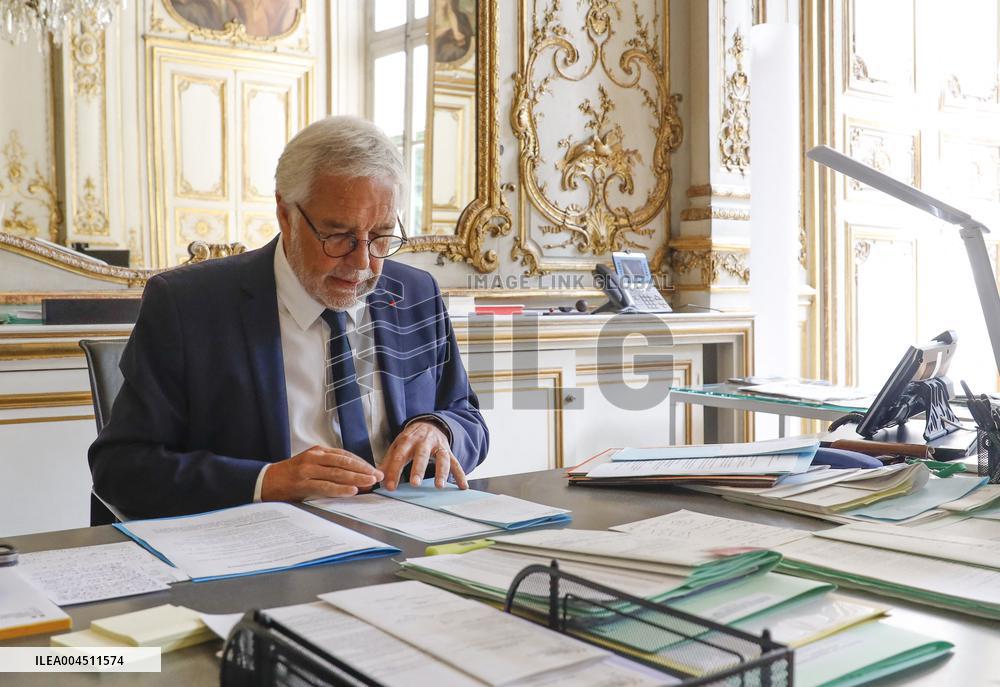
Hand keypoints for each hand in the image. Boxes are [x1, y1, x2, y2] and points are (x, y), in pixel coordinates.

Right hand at [261, 446, 382, 500]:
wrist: (265, 481)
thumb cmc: (291, 475)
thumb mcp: (310, 466)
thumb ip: (329, 469)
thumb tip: (355, 478)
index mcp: (317, 452)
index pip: (345, 455)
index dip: (361, 463)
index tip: (374, 469)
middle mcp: (314, 458)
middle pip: (344, 462)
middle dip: (363, 470)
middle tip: (378, 476)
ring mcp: (307, 470)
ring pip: (337, 473)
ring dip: (356, 478)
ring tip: (370, 482)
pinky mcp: (302, 484)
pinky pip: (325, 486)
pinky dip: (340, 489)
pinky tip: (352, 491)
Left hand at [380, 420, 467, 490]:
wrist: (429, 424)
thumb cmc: (411, 439)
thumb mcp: (398, 445)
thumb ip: (389, 460)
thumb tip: (378, 477)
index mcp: (409, 440)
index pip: (400, 456)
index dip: (394, 471)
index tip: (390, 487)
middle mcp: (424, 442)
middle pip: (421, 455)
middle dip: (418, 469)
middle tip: (415, 483)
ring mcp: (438, 446)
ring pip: (442, 458)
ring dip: (441, 472)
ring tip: (439, 486)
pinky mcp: (448, 451)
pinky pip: (456, 463)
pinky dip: (460, 475)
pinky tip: (463, 486)